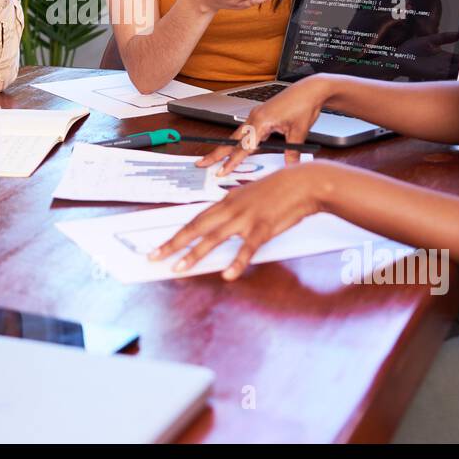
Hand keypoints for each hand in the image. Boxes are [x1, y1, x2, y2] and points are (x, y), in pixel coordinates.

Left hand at [149, 164, 327, 279]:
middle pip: (196, 227)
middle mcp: (231, 209)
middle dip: (174, 243)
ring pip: (214, 238)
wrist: (304, 183)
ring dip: (195, 254)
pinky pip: (247, 248)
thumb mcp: (251, 195)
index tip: (162, 246)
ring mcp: (246, 218)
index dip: (177, 234)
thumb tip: (221, 218)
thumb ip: (234, 207)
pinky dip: (237, 262)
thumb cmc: (280, 189)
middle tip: (155, 256)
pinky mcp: (264, 227)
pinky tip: (228, 274)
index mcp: (227, 201)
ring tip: (179, 268)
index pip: (196, 219)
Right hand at [196, 74, 333, 172]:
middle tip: (201, 162)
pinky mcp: (261, 114)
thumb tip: (288, 167)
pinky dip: (238, 141)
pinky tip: (237, 148)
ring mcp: (256, 115)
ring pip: (236, 135)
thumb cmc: (304, 105)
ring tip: (214, 158)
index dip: (232, 161)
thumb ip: (292, 152)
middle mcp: (255, 117)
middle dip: (217, 152)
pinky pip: (245, 130)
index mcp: (261, 121)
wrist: (310, 88)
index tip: (222, 172)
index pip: (243, 147)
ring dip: (225, 147)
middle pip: (232, 140)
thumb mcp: (299, 132)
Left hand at [395, 31, 458, 78]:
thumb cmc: (411, 49)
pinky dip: (455, 75)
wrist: (398, 57)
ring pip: (457, 72)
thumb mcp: (430, 40)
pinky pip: (448, 76)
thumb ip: (444, 37)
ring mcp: (439, 70)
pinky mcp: (433, 74)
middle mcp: (444, 65)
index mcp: (444, 57)